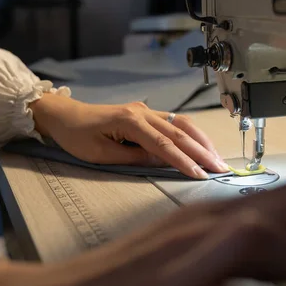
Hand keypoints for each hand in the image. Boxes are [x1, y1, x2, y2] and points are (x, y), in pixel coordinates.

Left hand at [30, 93, 228, 178]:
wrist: (65, 115)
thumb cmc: (76, 136)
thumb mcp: (100, 155)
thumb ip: (133, 158)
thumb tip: (162, 162)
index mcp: (130, 121)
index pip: (163, 145)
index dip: (184, 161)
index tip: (200, 175)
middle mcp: (143, 112)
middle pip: (179, 133)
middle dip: (202, 152)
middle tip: (220, 168)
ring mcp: (147, 110)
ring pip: (182, 124)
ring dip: (202, 141)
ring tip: (218, 158)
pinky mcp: (148, 114)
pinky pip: (176, 122)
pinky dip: (193, 135)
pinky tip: (203, 145)